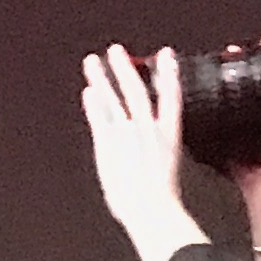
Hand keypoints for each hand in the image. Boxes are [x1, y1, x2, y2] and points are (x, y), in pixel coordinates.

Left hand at [79, 43, 200, 260]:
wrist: (151, 210)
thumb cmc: (161, 206)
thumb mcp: (168, 179)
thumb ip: (160, 167)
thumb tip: (159, 173)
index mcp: (169, 136)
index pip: (171, 98)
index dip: (169, 74)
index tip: (166, 55)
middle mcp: (148, 130)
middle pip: (137, 91)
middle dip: (126, 69)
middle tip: (116, 50)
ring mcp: (128, 134)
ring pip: (114, 99)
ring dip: (103, 78)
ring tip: (93, 62)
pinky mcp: (109, 144)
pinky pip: (100, 117)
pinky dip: (94, 103)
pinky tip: (88, 90)